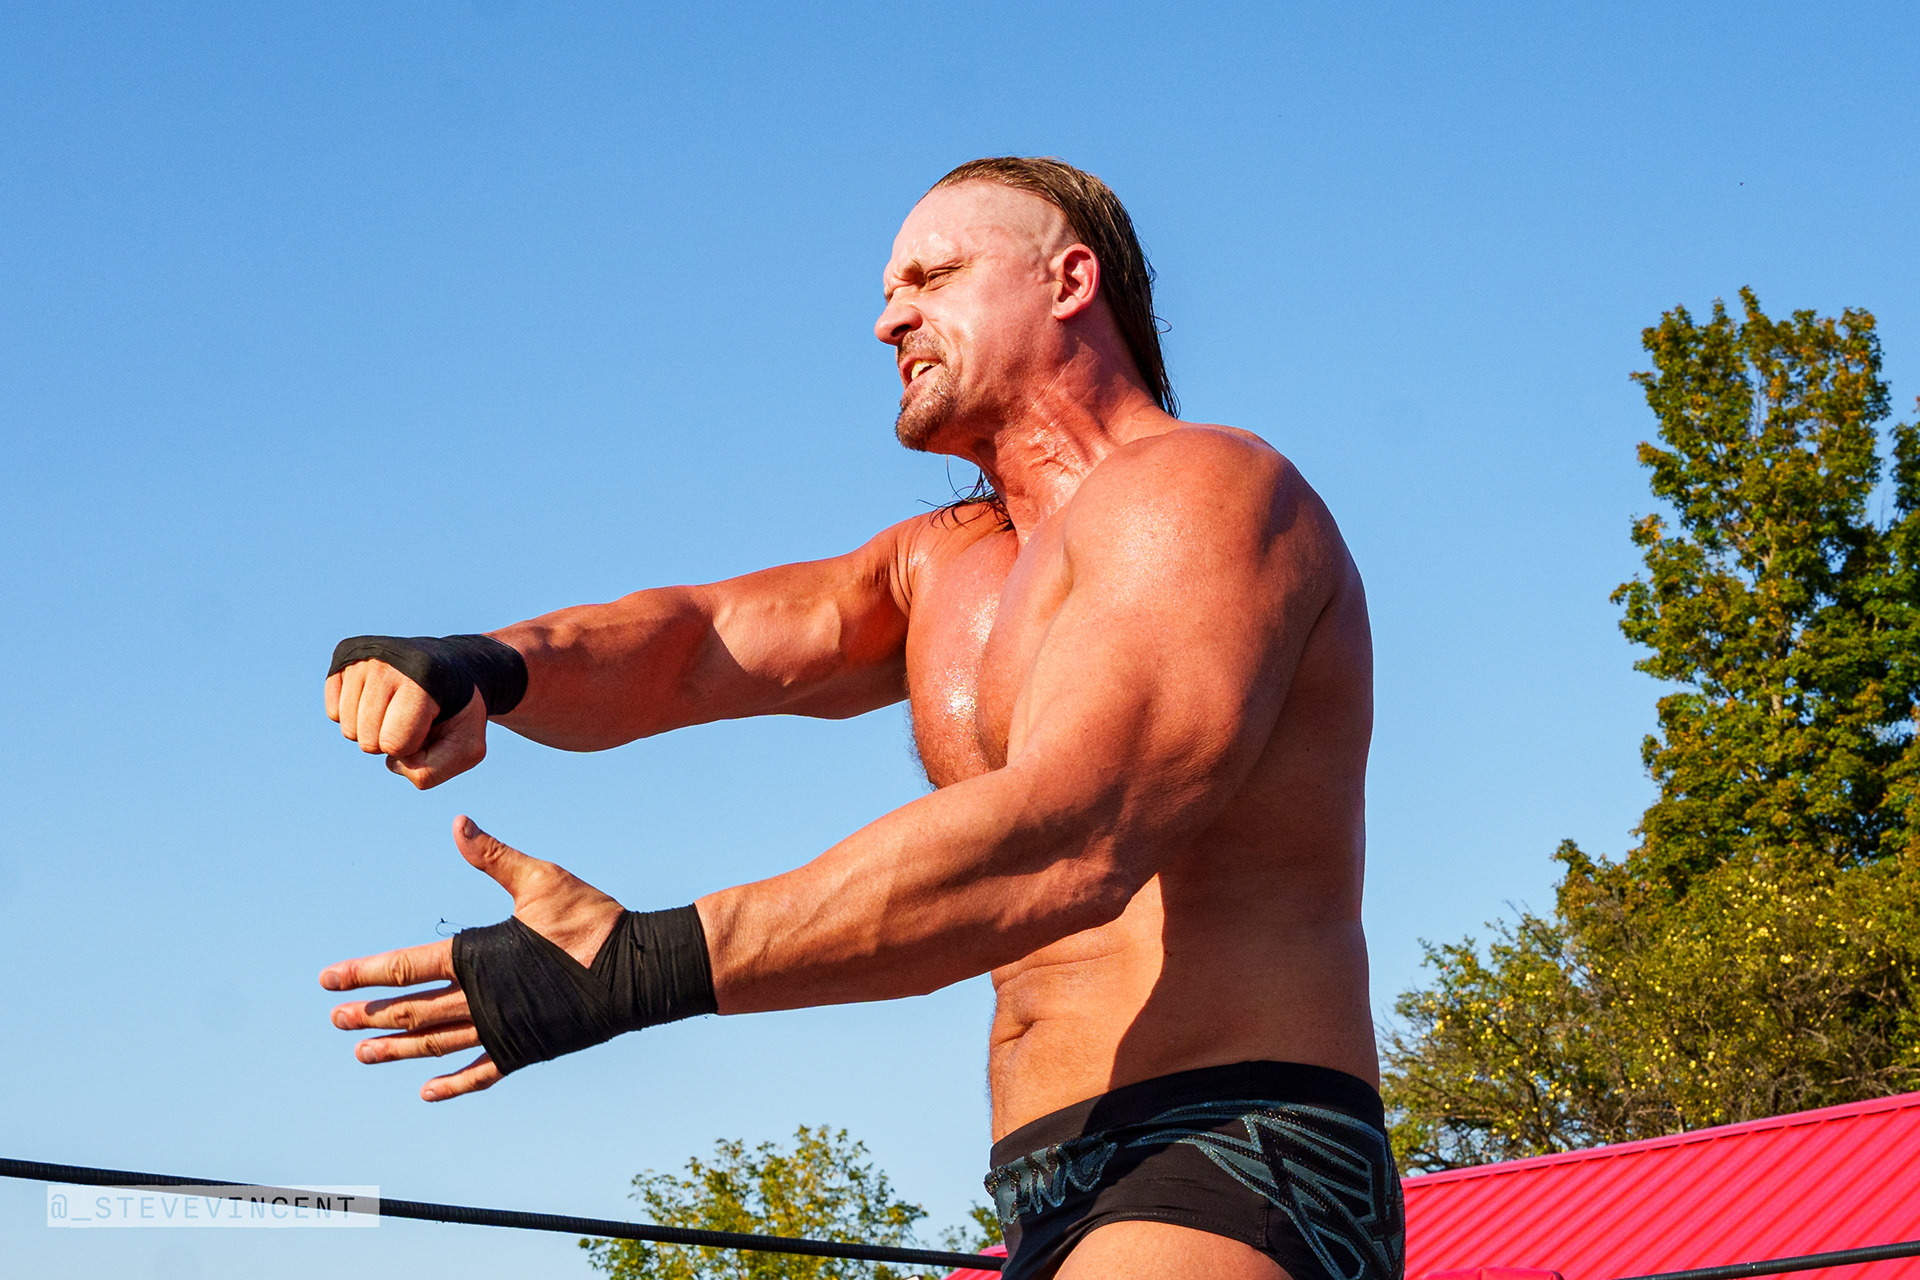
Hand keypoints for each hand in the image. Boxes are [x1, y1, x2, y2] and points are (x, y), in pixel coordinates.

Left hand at [319, 816, 626, 1101]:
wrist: (639, 968)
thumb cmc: (591, 919)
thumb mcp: (541, 879)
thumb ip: (493, 857)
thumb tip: (457, 825)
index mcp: (477, 955)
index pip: (406, 966)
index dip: (365, 973)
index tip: (329, 979)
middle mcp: (480, 998)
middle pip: (411, 1010)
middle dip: (370, 1014)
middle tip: (336, 1020)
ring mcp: (501, 1028)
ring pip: (435, 1045)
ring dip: (397, 1050)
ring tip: (364, 1053)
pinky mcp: (525, 1048)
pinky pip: (480, 1073)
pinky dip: (452, 1084)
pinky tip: (426, 1091)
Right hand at [325, 659, 486, 788]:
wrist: (450, 670)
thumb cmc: (457, 712)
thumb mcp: (467, 746)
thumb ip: (435, 770)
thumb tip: (392, 762)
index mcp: (423, 679)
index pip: (395, 742)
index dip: (412, 747)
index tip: (428, 727)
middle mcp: (388, 663)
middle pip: (367, 740)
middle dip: (390, 742)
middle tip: (411, 720)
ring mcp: (363, 658)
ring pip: (347, 729)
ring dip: (372, 731)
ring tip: (396, 710)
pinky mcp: (344, 659)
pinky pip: (333, 711)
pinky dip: (354, 717)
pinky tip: (378, 702)